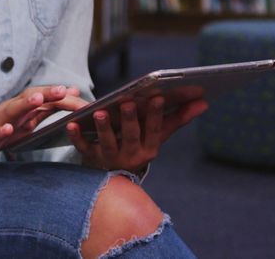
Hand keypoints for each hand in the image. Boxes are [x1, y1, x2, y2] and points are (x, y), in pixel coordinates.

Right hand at [0, 85, 84, 168]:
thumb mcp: (24, 118)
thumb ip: (47, 107)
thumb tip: (71, 91)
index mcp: (22, 109)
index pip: (46, 100)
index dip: (66, 100)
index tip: (87, 102)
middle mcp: (11, 111)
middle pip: (30, 98)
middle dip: (47, 93)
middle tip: (64, 90)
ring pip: (11, 110)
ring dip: (24, 104)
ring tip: (37, 99)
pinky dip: (2, 130)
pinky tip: (9, 129)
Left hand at [67, 95, 208, 171]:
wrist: (114, 177)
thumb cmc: (139, 146)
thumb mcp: (158, 136)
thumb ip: (178, 118)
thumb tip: (204, 102)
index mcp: (149, 148)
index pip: (154, 130)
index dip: (156, 115)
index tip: (157, 97)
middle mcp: (131, 155)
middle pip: (130, 136)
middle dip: (130, 120)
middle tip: (128, 103)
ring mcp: (110, 158)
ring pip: (106, 143)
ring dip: (103, 128)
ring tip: (99, 112)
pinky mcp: (90, 158)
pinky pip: (83, 148)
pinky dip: (77, 137)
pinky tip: (71, 124)